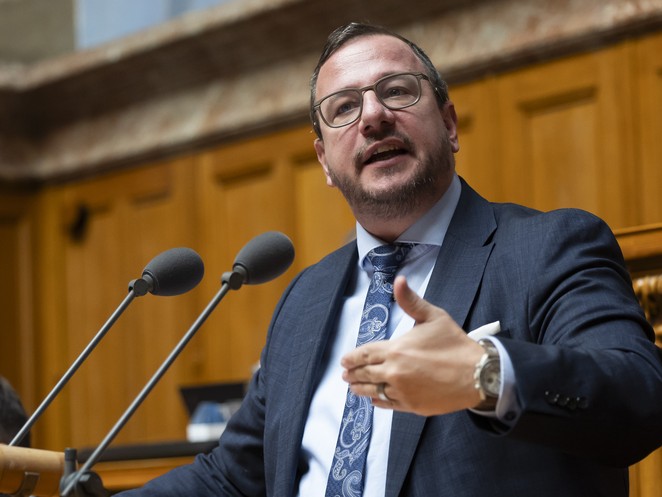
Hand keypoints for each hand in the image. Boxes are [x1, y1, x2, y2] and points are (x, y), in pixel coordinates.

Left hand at [341, 275, 483, 415]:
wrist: (477, 374)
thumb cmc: (454, 344)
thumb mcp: (433, 317)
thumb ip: (411, 301)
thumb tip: (398, 280)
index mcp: (396, 350)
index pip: (365, 354)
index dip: (352, 358)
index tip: (344, 361)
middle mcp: (394, 372)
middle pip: (366, 373)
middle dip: (353, 374)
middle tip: (345, 375)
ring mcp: (402, 391)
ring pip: (374, 390)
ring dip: (361, 389)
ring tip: (354, 388)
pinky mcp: (412, 406)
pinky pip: (388, 404)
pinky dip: (378, 401)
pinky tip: (374, 399)